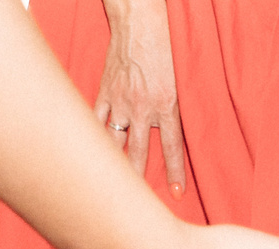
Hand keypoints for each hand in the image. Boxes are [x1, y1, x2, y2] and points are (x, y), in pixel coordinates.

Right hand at [94, 0, 185, 193]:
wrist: (140, 19)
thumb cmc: (166, 42)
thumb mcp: (183, 74)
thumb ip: (181, 103)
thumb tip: (185, 126)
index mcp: (166, 104)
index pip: (172, 147)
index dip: (174, 172)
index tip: (175, 192)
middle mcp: (142, 108)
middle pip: (139, 153)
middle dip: (138, 179)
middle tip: (136, 200)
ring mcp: (120, 102)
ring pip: (115, 143)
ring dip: (114, 165)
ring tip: (111, 186)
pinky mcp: (106, 92)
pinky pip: (97, 121)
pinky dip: (96, 138)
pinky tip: (93, 155)